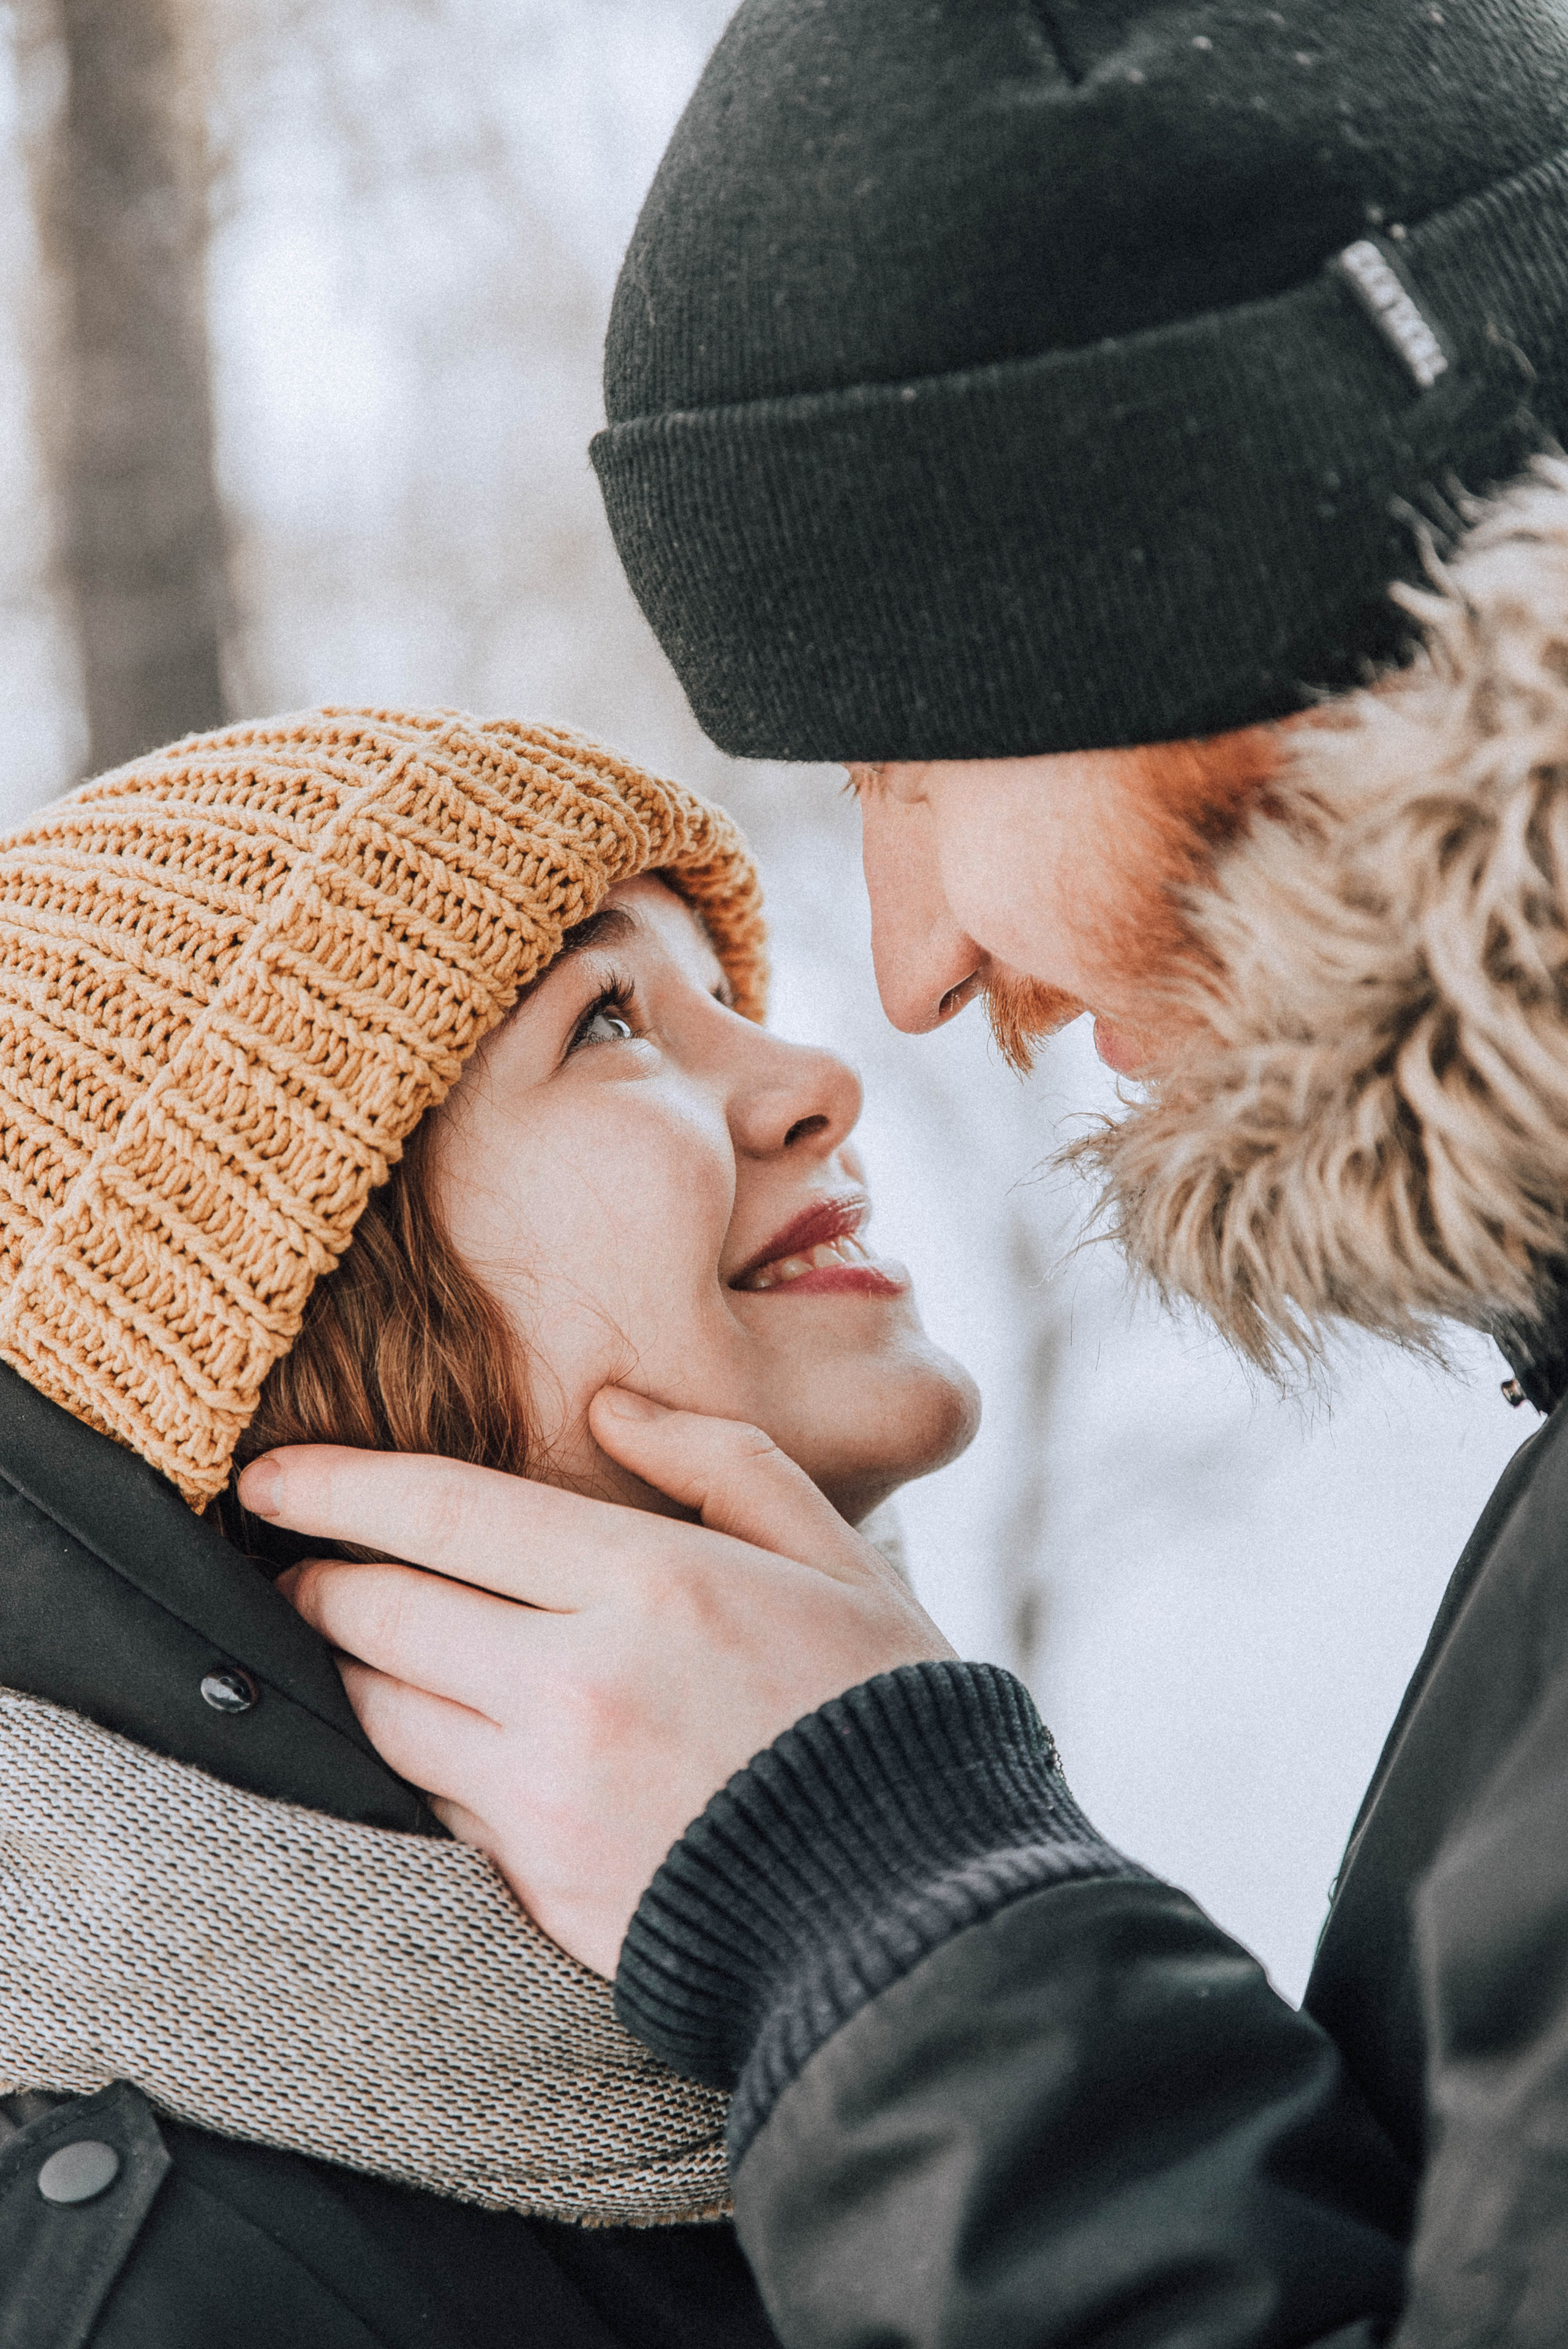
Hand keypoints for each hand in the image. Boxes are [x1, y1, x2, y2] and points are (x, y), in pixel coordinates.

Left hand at [246, 1392, 952, 1976]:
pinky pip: (428, 1805)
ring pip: (382, 1714)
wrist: (911, 1908)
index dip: (335, 1486)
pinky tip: (423, 1737)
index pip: (443, 1511)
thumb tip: (613, 1405)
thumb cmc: (880, 1710)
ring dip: (348, 1673)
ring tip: (346, 1648)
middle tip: (289, 1565)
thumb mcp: (831, 1553)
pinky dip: (409, 1761)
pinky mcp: (540, 1882)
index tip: (268, 1477)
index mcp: (652, 1582)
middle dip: (315, 1582)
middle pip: (381, 1612)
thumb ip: (718, 1460)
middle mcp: (579, 1683)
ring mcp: (550, 1793)